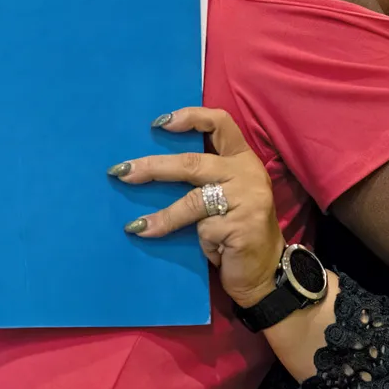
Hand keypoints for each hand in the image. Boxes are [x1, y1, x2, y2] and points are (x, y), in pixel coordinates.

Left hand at [111, 107, 283, 308]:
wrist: (266, 271)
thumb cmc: (236, 230)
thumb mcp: (224, 196)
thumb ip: (202, 178)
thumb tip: (148, 169)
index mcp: (242, 158)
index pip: (220, 123)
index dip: (190, 117)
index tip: (158, 123)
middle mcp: (247, 173)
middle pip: (192, 163)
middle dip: (153, 167)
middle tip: (122, 172)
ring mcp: (247, 199)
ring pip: (193, 200)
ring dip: (162, 216)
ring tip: (135, 226)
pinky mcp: (242, 226)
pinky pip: (204, 230)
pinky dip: (197, 241)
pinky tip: (205, 250)